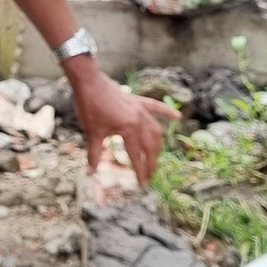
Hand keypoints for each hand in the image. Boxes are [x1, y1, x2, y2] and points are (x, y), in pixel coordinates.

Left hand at [69, 65, 177, 184]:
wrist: (89, 81)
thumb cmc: (89, 106)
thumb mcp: (92, 133)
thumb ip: (94, 154)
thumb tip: (90, 173)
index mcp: (129, 129)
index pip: (137, 156)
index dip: (140, 172)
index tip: (143, 186)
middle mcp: (140, 120)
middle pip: (150, 147)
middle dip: (151, 164)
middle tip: (149, 177)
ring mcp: (141, 109)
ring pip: (156, 131)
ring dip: (157, 146)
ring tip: (155, 159)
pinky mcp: (138, 101)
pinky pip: (156, 108)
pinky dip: (166, 113)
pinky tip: (177, 118)